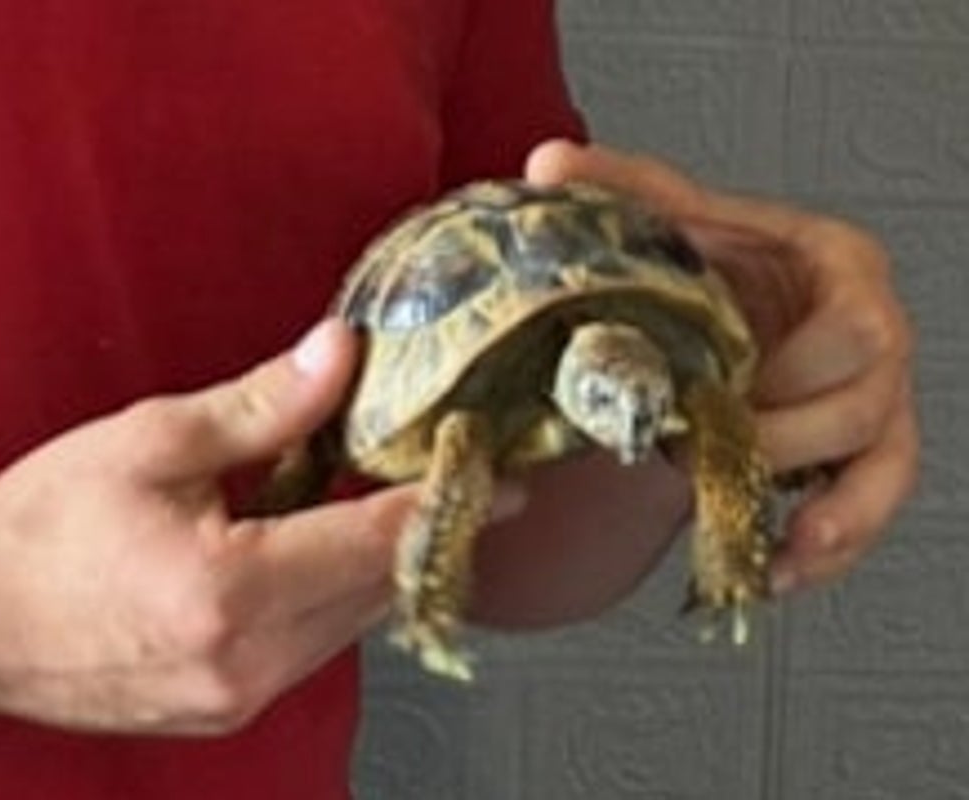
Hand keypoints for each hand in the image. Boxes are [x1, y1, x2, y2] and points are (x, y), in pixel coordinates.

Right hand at [0, 320, 414, 734]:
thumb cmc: (39, 527)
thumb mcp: (153, 442)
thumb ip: (263, 407)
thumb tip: (341, 356)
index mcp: (230, 590)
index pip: (376, 543)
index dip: (445, 504)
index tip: (501, 480)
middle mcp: (244, 662)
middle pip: (375, 591)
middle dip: (420, 532)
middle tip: (452, 478)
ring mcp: (234, 699)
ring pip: (348, 627)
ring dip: (375, 567)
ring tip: (388, 506)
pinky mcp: (220, 711)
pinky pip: (309, 650)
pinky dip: (331, 600)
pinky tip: (320, 553)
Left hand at [525, 139, 917, 594]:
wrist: (724, 310)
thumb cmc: (713, 264)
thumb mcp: (673, 222)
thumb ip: (622, 191)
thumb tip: (550, 163)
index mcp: (840, 269)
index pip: (853, 327)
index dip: (790, 370)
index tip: (722, 390)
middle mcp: (875, 337)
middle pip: (864, 402)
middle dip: (782, 439)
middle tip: (702, 454)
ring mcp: (877, 401)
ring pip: (883, 469)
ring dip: (821, 512)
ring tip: (765, 545)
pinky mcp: (863, 457)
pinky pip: (868, 511)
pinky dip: (827, 548)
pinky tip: (777, 571)